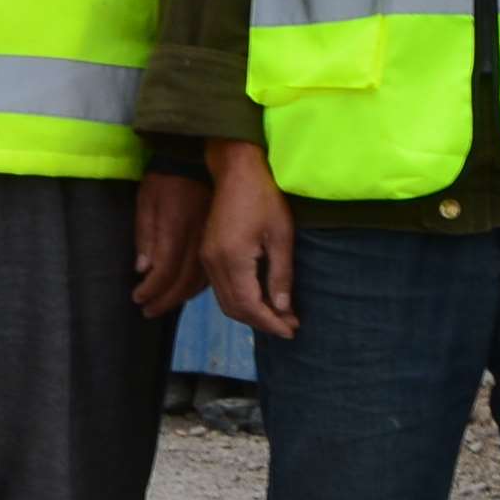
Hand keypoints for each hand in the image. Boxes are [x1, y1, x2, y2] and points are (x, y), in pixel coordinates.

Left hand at [130, 167, 209, 321]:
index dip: (152, 290)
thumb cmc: (166, 178)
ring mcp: (212, 240)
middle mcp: (198, 239)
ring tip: (163, 305)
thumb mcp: (146, 200)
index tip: (138, 298)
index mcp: (177, 228)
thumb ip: (145, 235)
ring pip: (201, 279)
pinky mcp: (219, 239)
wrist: (197, 159)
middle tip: (148, 311)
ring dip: (181, 297)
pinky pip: (211, 270)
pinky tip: (186, 291)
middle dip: (165, 300)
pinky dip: (197, 286)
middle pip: (184, 281)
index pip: (166, 271)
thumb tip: (144, 269)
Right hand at [202, 143, 296, 340]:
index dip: (270, 322)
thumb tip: (282, 308)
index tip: (291, 330)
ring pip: (226, 301)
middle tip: (289, 325)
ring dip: (250, 313)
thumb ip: (281, 275)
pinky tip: (260, 298)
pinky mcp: (207, 253)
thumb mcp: (281, 235)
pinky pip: (221, 288)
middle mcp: (214, 263)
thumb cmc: (264, 197)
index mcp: (232, 259)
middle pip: (235, 308)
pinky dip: (240, 300)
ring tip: (278, 316)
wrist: (236, 170)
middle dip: (262, 322)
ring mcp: (207, 258)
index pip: (249, 306)